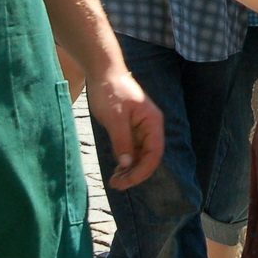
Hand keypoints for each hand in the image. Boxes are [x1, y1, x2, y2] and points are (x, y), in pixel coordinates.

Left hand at [87, 69, 164, 189]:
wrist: (103, 72)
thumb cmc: (110, 90)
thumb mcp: (114, 117)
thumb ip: (122, 141)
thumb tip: (127, 165)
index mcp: (153, 122)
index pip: (154, 153)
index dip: (142, 171)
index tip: (125, 182)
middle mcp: (151, 127)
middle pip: (149, 157)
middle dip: (135, 174)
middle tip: (116, 184)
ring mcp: (142, 128)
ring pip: (141, 155)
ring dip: (130, 170)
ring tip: (114, 180)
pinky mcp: (132, 128)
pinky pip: (133, 150)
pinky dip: (126, 161)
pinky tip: (116, 168)